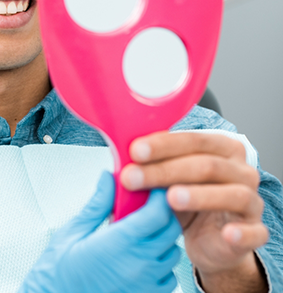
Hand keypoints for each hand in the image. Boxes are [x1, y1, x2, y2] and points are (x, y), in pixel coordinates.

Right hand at [19, 171, 181, 292]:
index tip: (152, 189)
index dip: (159, 197)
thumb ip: (98, 203)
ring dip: (160, 241)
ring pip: (171, 254)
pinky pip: (168, 278)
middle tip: (144, 208)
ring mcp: (145, 285)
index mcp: (118, 243)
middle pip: (170, 231)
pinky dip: (158, 266)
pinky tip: (137, 261)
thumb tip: (109, 178)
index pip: (156, 213)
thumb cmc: (59, 272)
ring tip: (136, 237)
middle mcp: (138, 265)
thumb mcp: (74, 232)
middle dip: (162, 214)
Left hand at [120, 131, 268, 290]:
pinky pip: (254, 232)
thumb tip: (122, 157)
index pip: (193, 140)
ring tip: (170, 198)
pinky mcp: (255, 231)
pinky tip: (227, 233)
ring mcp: (251, 201)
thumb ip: (151, 165)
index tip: (135, 150)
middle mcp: (240, 170)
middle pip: (206, 165)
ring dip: (198, 195)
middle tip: (134, 177)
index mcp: (221, 148)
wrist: (208, 238)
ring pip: (231, 193)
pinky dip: (241, 233)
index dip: (163, 144)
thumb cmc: (188, 199)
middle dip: (165, 170)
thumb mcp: (167, 178)